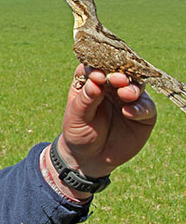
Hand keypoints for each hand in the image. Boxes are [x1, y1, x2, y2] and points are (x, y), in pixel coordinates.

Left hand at [57, 64, 156, 179]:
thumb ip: (86, 99)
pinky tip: (129, 112)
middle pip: (119, 73)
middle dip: (119, 74)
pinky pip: (147, 106)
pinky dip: (140, 107)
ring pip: (136, 85)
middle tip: (117, 80)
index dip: (98, 68)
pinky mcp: (143, 114)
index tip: (97, 75)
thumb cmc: (78, 130)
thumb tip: (95, 81)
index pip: (96, 67)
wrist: (89, 157)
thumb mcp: (76, 116)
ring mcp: (128, 98)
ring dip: (132, 87)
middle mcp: (111, 86)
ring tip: (125, 94)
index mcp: (92, 81)